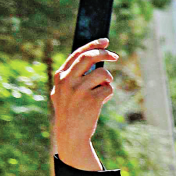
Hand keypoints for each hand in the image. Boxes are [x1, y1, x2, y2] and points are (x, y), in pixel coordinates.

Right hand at [50, 38, 118, 172]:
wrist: (71, 134)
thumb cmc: (69, 111)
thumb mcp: (62, 92)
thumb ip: (72, 76)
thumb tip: (91, 57)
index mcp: (60, 76)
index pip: (77, 53)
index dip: (92, 45)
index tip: (105, 41)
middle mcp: (67, 80)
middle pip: (90, 57)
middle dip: (105, 53)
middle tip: (115, 56)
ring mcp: (79, 89)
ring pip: (103, 73)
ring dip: (108, 81)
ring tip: (101, 91)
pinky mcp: (92, 99)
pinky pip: (109, 89)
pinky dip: (108, 94)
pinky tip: (100, 103)